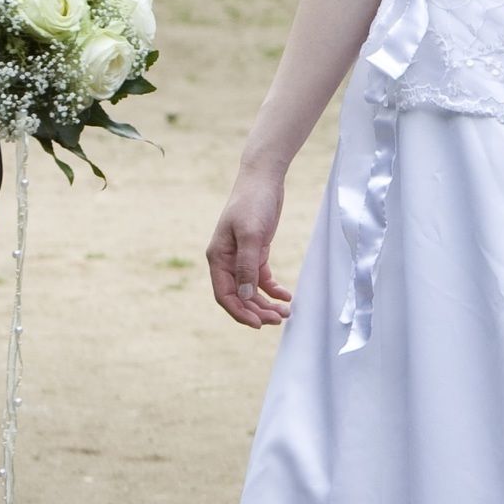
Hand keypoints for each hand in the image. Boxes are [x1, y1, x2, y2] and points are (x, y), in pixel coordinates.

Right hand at [208, 176, 295, 327]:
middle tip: (279, 320)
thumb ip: (247, 265)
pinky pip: (261, 278)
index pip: (224, 295)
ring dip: (266, 303)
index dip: (239, 312)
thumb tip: (245, 296)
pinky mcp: (256, 251)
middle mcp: (226, 260)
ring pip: (251, 290)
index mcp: (217, 257)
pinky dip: (273, 289)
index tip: (259, 324)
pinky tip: (286, 296)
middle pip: (239, 296)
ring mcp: (241, 257)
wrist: (263, 179)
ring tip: (285, 312)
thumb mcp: (251, 234)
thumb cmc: (253, 202)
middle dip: (257, 311)